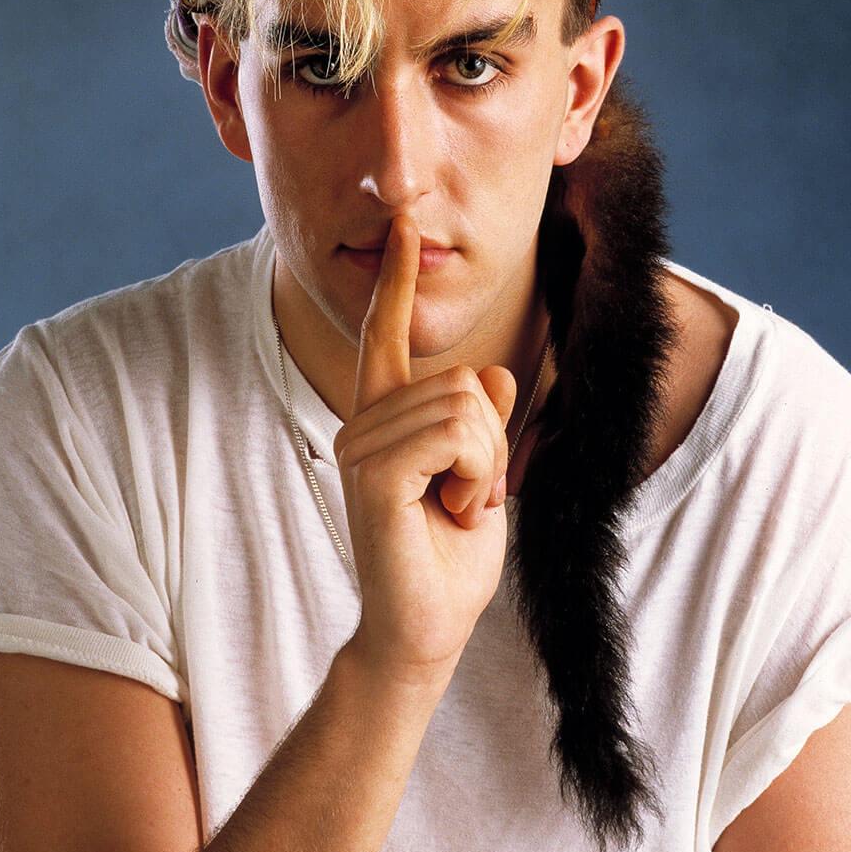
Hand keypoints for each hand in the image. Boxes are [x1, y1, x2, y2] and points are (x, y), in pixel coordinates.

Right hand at [334, 213, 517, 690]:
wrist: (427, 628)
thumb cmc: (450, 555)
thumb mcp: (482, 471)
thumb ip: (481, 418)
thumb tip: (489, 373)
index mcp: (383, 418)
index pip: (385, 335)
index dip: (397, 281)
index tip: (403, 223)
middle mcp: (361, 424)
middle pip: (460, 380)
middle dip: (489, 443)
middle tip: (466, 496)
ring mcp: (361, 449)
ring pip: (463, 407)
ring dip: (484, 464)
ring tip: (455, 507)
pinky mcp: (372, 477)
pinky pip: (454, 435)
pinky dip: (474, 475)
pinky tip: (449, 512)